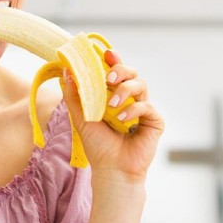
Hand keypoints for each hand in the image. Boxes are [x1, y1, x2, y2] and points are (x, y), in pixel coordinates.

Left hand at [62, 50, 163, 182]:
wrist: (111, 170)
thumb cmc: (98, 145)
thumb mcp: (80, 117)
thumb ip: (74, 95)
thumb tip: (67, 71)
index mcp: (115, 95)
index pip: (116, 72)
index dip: (114, 60)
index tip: (106, 53)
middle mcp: (130, 99)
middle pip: (132, 72)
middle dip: (121, 69)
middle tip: (108, 77)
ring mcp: (143, 109)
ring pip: (141, 85)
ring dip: (125, 90)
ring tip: (112, 105)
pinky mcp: (155, 121)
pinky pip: (147, 106)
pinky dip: (134, 110)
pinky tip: (122, 120)